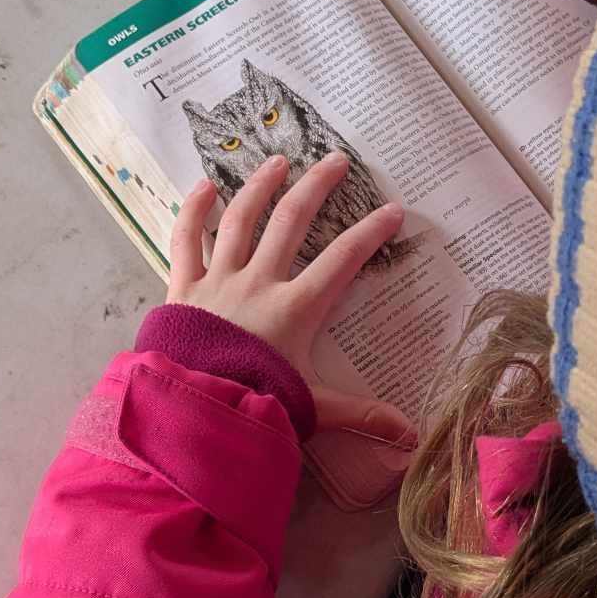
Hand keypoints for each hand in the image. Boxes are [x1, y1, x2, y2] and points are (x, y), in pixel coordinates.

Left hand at [167, 153, 412, 443]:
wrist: (190, 410)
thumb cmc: (253, 406)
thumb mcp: (312, 409)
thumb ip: (362, 415)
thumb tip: (412, 437)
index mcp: (295, 308)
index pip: (343, 260)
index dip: (370, 233)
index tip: (393, 210)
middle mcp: (259, 283)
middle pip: (292, 221)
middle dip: (317, 186)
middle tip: (335, 160)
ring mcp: (219, 280)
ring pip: (241, 219)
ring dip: (260, 185)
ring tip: (277, 160)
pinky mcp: (184, 287)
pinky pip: (186, 240)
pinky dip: (193, 210)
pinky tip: (203, 186)